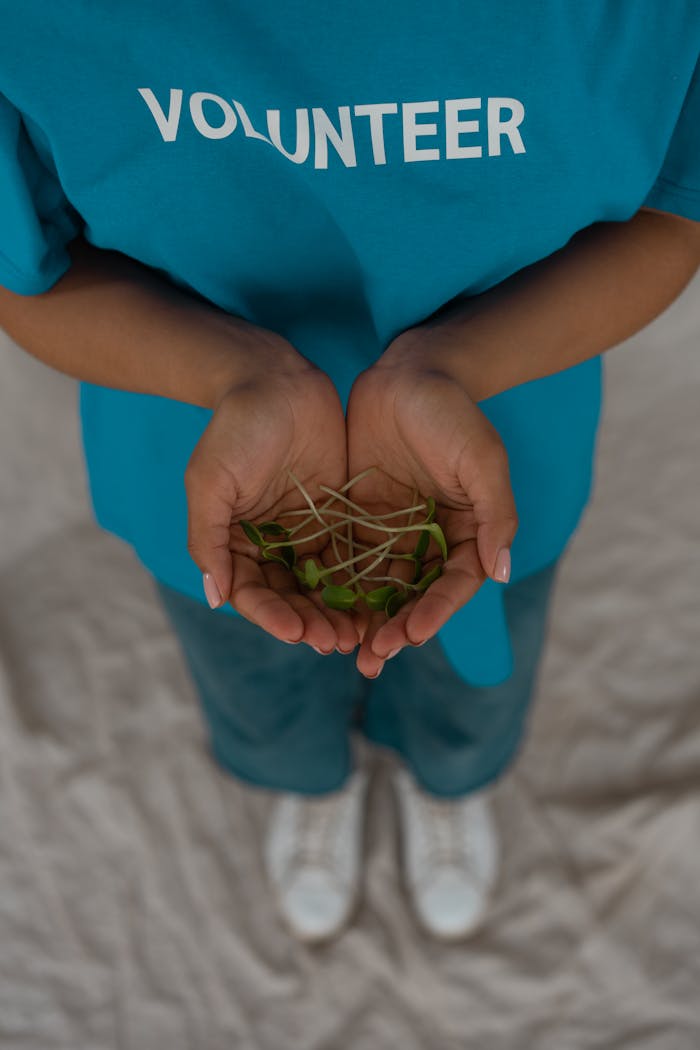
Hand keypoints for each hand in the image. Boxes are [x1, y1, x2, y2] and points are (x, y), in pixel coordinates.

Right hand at [185, 335, 359, 652]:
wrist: (275, 379)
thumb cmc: (235, 428)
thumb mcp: (210, 482)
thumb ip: (208, 539)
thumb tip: (216, 597)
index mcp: (235, 542)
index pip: (252, 593)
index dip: (272, 616)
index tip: (296, 633)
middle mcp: (269, 545)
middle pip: (290, 598)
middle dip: (311, 623)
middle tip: (336, 643)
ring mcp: (304, 534)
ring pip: (322, 587)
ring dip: (338, 613)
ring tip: (359, 635)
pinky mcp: (337, 519)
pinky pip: (349, 559)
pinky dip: (360, 584)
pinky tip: (378, 602)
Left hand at [346, 334, 518, 676]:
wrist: (408, 370)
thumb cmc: (452, 412)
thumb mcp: (483, 458)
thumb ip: (495, 514)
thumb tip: (500, 572)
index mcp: (466, 531)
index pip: (453, 585)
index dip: (434, 613)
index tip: (410, 635)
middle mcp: (430, 539)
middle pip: (413, 596)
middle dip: (394, 629)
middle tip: (370, 659)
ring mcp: (392, 531)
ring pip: (377, 586)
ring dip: (361, 620)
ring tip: (340, 650)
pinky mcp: (357, 518)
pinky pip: (345, 559)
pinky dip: (334, 587)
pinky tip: (315, 610)